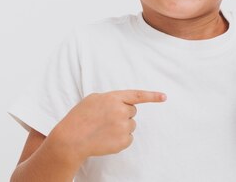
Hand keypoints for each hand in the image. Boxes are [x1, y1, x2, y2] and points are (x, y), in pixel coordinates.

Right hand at [48, 90, 166, 162]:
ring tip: (103, 130)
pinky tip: (106, 139)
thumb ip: (111, 98)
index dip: (152, 96)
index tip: (164, 97)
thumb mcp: (93, 100)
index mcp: (113, 98)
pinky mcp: (124, 140)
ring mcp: (123, 126)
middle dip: (122, 114)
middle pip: (132, 111)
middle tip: (105, 120)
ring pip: (131, 125)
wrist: (70, 140)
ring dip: (120, 127)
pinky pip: (128, 138)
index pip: (137, 95)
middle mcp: (121, 110)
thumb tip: (124, 102)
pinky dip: (120, 139)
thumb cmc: (79, 118)